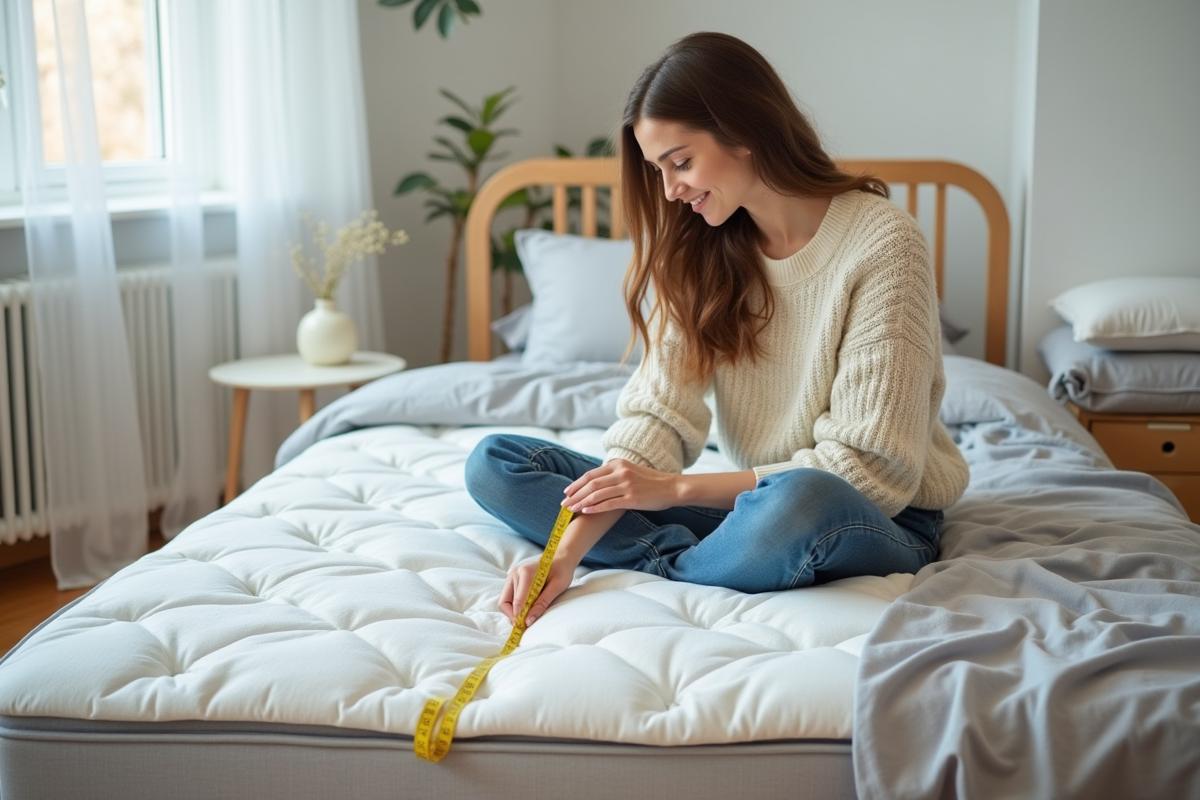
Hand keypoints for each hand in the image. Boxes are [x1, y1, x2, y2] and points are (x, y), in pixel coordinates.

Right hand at [498, 555, 576, 625]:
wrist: (561, 559)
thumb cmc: (561, 572)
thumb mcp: (557, 588)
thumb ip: (542, 604)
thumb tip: (528, 621)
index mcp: (526, 572)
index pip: (517, 600)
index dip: (519, 616)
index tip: (524, 626)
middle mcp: (515, 573)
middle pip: (505, 602)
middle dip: (513, 616)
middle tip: (524, 624)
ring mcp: (511, 575)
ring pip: (505, 601)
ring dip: (513, 611)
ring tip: (526, 616)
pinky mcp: (512, 579)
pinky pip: (508, 597)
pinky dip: (514, 606)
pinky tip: (525, 608)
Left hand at [562, 458, 679, 513]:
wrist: (672, 487)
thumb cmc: (652, 482)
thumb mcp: (631, 471)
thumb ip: (615, 474)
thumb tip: (597, 482)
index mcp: (618, 464)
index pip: (591, 474)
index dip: (576, 484)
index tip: (567, 492)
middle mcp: (620, 472)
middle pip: (590, 483)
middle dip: (575, 494)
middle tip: (564, 503)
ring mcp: (626, 485)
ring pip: (597, 494)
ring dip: (581, 502)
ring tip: (572, 510)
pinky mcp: (632, 498)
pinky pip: (609, 503)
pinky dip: (595, 508)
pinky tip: (586, 512)